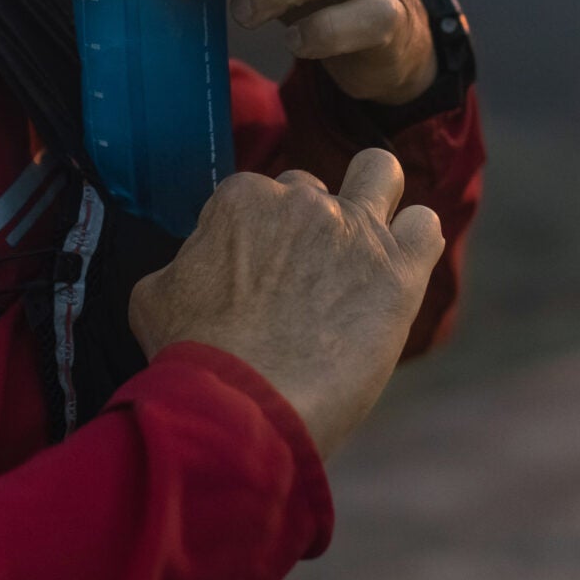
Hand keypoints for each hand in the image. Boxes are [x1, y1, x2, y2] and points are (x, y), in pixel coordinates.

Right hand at [129, 150, 447, 459]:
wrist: (241, 405)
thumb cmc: (191, 356)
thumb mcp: (154, 294)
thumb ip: (185, 260)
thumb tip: (198, 260)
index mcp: (243, 198)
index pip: (258, 196)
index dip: (256, 237)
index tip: (256, 277)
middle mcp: (303, 200)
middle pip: (313, 190)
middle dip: (308, 226)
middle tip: (301, 280)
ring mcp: (356, 230)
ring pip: (381, 174)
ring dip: (374, 198)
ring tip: (365, 246)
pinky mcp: (399, 271)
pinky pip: (426, 226)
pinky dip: (414, 242)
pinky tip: (396, 275)